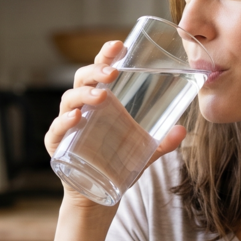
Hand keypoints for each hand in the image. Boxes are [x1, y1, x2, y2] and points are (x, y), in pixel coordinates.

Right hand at [45, 41, 187, 209]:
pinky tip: (77, 118)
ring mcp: (67, 126)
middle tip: (113, 71)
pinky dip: (64, 122)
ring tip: (102, 95)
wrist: (97, 197)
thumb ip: (162, 142)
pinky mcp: (57, 146)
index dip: (106, 54)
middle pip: (82, 79)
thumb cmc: (116, 165)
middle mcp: (81, 108)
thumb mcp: (143, 152)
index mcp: (100, 101)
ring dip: (84, 94)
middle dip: (96, 70)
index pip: (100, 71)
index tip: (119, 44)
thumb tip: (183, 130)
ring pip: (68, 100)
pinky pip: (57, 130)